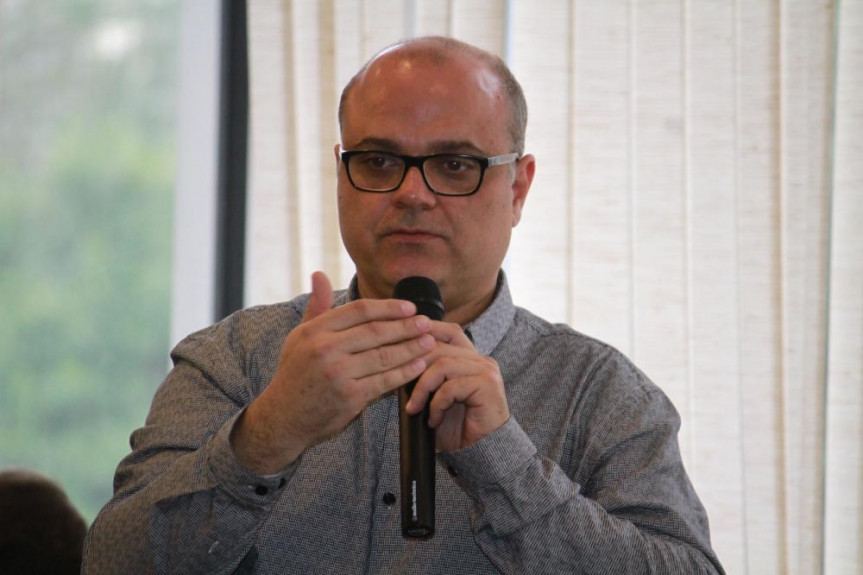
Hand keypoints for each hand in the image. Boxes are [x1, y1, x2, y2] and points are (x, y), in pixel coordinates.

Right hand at [231, 271, 435, 473]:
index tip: (409, 308)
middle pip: (375, 332)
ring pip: (384, 356)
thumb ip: (316, 307)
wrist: (284, 417)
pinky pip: (384, 380)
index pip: (359, 311)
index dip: (388, 308)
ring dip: (411, 348)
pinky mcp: (349, 396)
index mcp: (315, 330)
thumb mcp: (299, 337)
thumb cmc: (295, 373)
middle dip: (406, 326)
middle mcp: (325, 349)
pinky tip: (419, 365)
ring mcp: (338, 373)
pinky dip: (405, 372)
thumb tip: (319, 274)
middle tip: (427, 323)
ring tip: (430, 342)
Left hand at [404, 322, 508, 451]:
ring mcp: (485, 370)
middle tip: (397, 385)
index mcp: (469, 357)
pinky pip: (451, 387)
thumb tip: (394, 362)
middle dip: (413, 365)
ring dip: (422, 389)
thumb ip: (423, 376)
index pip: (447, 331)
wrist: (478, 452)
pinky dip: (436, 404)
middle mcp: (480, 359)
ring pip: (443, 364)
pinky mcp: (487, 385)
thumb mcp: (433, 396)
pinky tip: (433, 420)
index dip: (424, 332)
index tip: (400, 342)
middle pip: (439, 346)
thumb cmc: (455, 426)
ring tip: (414, 409)